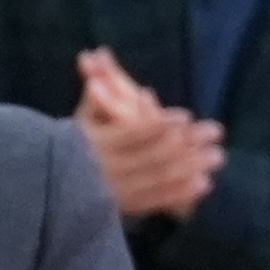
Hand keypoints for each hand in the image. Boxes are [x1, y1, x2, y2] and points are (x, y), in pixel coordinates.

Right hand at [72, 48, 224, 224]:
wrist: (52, 190)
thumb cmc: (69, 146)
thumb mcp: (79, 120)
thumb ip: (94, 96)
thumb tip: (95, 60)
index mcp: (96, 144)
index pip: (131, 134)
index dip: (158, 125)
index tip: (185, 116)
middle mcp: (107, 170)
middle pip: (153, 156)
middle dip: (187, 143)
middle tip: (216, 131)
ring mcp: (116, 192)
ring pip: (158, 178)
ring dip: (191, 167)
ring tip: (218, 156)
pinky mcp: (124, 208)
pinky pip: (156, 201)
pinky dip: (180, 193)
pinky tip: (203, 184)